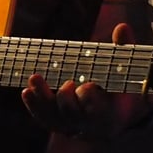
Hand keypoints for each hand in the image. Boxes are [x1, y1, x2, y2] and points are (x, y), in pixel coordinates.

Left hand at [21, 23, 152, 139]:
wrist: (113, 112)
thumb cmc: (119, 86)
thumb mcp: (126, 70)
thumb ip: (123, 50)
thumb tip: (122, 26)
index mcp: (111, 114)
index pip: (99, 111)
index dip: (91, 99)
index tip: (88, 85)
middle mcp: (89, 125)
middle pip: (72, 115)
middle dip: (66, 99)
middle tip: (68, 83)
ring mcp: (71, 126)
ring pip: (53, 118)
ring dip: (41, 98)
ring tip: (34, 78)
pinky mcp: (57, 123)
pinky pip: (43, 118)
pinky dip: (33, 106)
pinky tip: (26, 91)